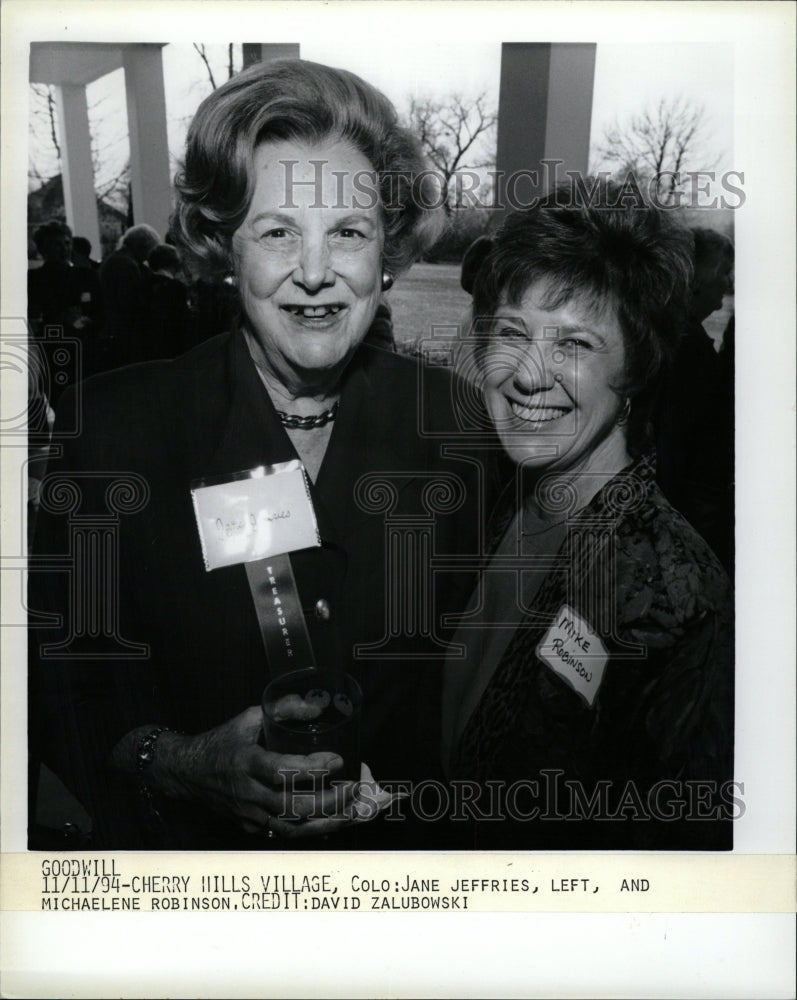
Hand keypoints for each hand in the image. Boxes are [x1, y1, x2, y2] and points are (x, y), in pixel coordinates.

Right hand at [154, 706, 358, 837]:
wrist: (187, 773)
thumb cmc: (222, 743)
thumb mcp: (248, 718)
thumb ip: (283, 709)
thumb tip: (316, 707)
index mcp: (246, 762)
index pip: (283, 771)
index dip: (313, 769)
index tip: (338, 761)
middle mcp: (248, 793)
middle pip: (293, 805)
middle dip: (329, 801)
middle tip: (354, 788)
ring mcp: (249, 814)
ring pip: (292, 827)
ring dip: (326, 822)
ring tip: (352, 811)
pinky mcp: (251, 827)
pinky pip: (284, 833)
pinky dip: (310, 830)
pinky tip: (331, 821)